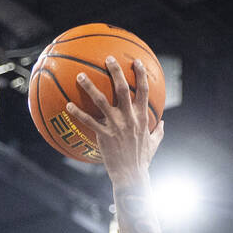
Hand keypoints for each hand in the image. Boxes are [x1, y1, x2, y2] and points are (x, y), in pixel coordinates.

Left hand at [66, 56, 164, 183]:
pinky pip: (89, 121)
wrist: (131, 174)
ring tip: (80, 75)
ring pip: (101, 101)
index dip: (141, 75)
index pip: (144, 91)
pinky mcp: (104, 135)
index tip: (136, 62)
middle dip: (116, 72)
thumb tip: (164, 123)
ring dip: (90, 87)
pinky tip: (68, 105)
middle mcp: (129, 118)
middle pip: (122, 89)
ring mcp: (116, 126)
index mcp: (142, 117)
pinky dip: (78, 113)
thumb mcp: (154, 143)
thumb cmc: (142, 159)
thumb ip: (159, 131)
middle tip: (108, 58)